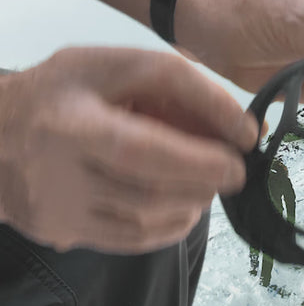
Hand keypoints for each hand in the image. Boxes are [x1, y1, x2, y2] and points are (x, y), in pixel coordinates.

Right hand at [0, 47, 256, 252]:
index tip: (244, 147)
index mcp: (70, 122)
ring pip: (146, 221)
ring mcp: (58, 211)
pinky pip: (133, 241)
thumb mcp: (115, 64)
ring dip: (195, 201)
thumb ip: (179, 86)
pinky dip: (173, 224)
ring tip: (209, 182)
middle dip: (207, 180)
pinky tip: (186, 204)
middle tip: (234, 169)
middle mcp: (57, 174)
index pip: (144, 147)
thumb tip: (244, 129)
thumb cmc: (64, 89)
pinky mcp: (63, 231)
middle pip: (151, 191)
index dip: (201, 155)